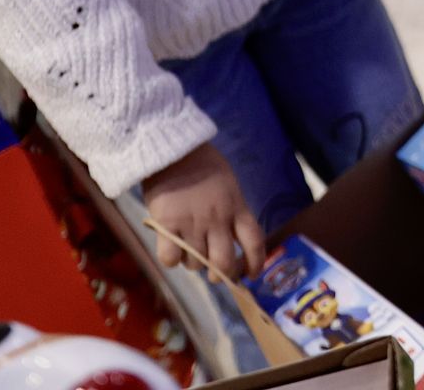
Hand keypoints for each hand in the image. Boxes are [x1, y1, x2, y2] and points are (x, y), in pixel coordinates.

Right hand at [142, 143, 265, 281]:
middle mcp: (218, 220)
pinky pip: (171, 259)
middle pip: (224, 263)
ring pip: (196, 264)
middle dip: (221, 274)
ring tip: (188, 251)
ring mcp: (193, 224)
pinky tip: (171, 249)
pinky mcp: (167, 226)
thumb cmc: (202, 163)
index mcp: (237, 208)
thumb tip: (231, 236)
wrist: (173, 149)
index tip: (251, 275)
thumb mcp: (228, 184)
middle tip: (214, 273)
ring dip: (193, 264)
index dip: (255, 263)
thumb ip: (231, 210)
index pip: (254, 242)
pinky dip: (172, 260)